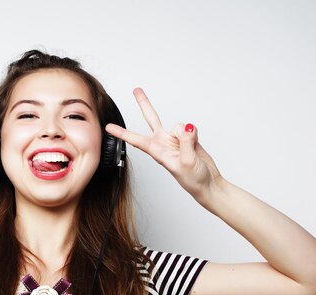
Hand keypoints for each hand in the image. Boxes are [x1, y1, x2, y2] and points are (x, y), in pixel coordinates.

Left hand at [105, 88, 221, 200]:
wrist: (206, 182)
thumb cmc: (192, 179)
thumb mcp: (187, 163)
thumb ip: (186, 143)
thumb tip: (186, 127)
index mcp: (157, 151)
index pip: (136, 140)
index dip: (122, 133)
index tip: (108, 127)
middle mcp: (163, 142)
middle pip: (152, 118)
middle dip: (145, 104)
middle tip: (137, 90)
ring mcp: (174, 138)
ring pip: (179, 124)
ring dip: (188, 134)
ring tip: (190, 149)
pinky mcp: (186, 137)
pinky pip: (190, 127)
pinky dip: (195, 134)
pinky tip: (195, 145)